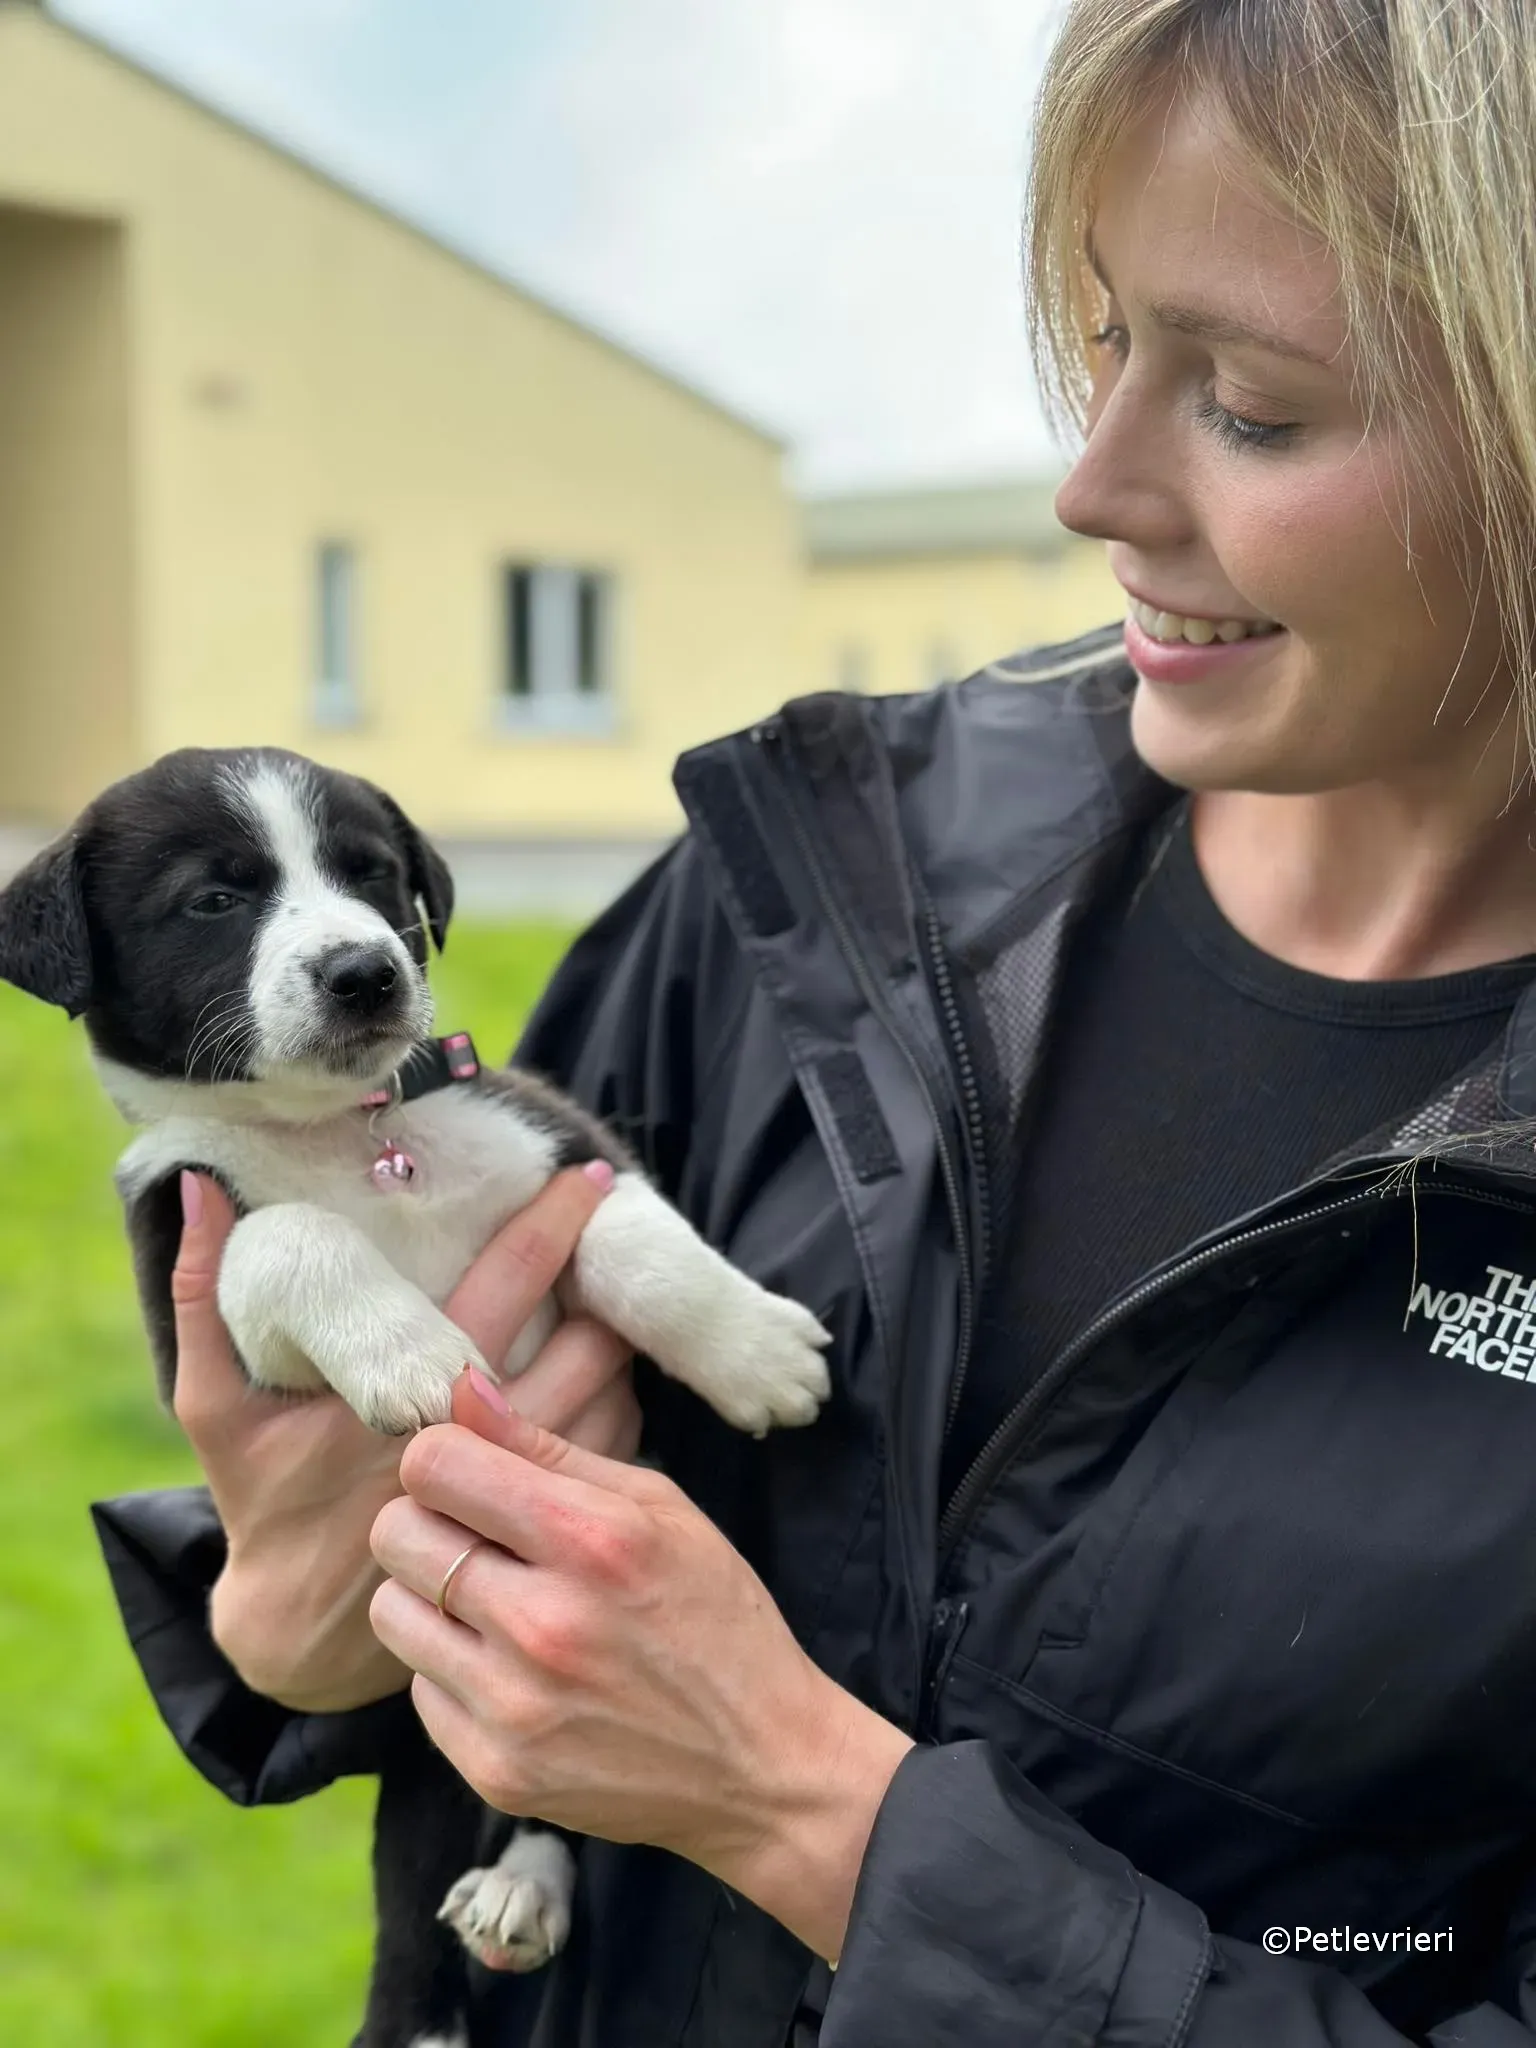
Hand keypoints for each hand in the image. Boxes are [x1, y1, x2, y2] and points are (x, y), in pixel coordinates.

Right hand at [173, 1163, 638, 1711]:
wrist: (299, 1631)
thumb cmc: (261, 1499)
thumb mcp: (215, 1407)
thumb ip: (202, 1295)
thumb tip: (196, 1188)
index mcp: (409, 1393)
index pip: (506, 1285)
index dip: (553, 1222)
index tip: (589, 1173)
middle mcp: (479, 1439)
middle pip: (589, 1342)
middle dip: (612, 1288)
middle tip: (620, 1246)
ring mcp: (520, 1493)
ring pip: (613, 1396)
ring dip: (619, 1348)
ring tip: (611, 1310)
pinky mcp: (541, 1532)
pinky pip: (614, 1454)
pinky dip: (619, 1410)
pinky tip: (603, 1386)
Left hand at [368, 1385, 912, 1961]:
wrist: (761, 1766)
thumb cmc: (714, 1615)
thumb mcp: (660, 1509)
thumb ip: (551, 1448)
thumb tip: (462, 1389)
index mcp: (591, 1539)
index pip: (435, 1465)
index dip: (442, 1458)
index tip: (469, 1473)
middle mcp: (543, 1623)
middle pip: (396, 1534)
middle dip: (426, 1521)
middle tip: (476, 1537)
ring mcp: (515, 1707)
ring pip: (391, 1612)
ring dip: (430, 1598)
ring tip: (494, 1604)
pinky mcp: (496, 1771)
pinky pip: (418, 1691)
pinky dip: (454, 1673)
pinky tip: (514, 1671)